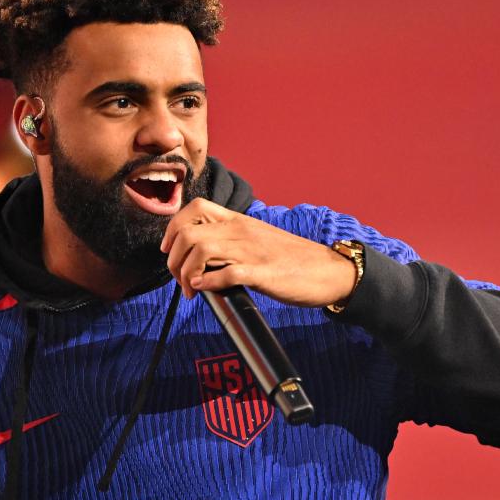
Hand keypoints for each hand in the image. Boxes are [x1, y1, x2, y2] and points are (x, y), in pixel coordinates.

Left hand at [160, 198, 356, 306]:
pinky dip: (209, 281)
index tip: (170, 250)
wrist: (330, 271)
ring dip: (187, 273)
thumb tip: (202, 259)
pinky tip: (205, 289)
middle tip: (180, 280)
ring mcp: (253, 252)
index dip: (173, 228)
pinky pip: (227, 273)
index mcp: (241, 221)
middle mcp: (243, 232)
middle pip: (189, 233)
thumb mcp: (259, 241)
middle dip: (174, 259)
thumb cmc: (294, 260)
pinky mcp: (264, 274)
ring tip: (191, 290)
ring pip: (202, 249)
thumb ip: (232, 243)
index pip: (195, 209)